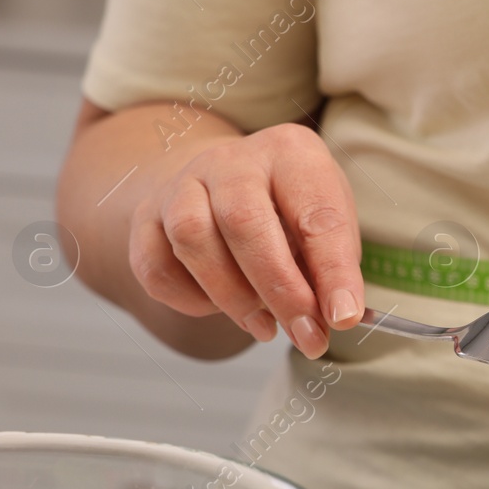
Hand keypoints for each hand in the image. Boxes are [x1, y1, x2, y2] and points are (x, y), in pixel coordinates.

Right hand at [127, 123, 363, 358]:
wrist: (221, 186)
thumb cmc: (286, 211)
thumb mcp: (326, 227)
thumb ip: (332, 269)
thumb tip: (334, 317)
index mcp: (290, 154)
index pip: (315, 213)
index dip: (332, 271)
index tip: (342, 317)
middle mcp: (232, 160)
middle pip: (244, 222)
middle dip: (279, 290)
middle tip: (306, 334)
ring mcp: (182, 184)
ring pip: (192, 239)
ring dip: (233, 297)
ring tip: (266, 327)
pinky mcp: (146, 217)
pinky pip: (156, 266)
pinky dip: (190, 299)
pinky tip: (220, 307)